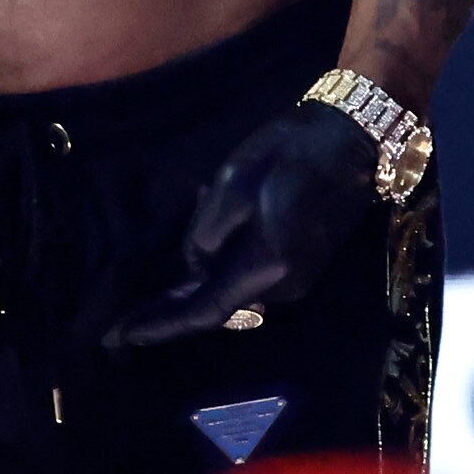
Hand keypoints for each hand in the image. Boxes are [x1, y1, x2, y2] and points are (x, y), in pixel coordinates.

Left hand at [105, 102, 379, 349]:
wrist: (354, 135)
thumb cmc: (290, 152)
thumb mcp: (233, 183)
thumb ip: (205, 235)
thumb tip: (195, 267)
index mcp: (265, 266)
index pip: (203, 312)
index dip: (160, 326)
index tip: (118, 337)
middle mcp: (284, 286)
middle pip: (218, 304)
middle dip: (177, 300)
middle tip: (132, 304)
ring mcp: (299, 278)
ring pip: (234, 289)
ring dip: (203, 274)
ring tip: (181, 245)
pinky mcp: (305, 264)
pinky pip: (252, 276)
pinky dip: (225, 265)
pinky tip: (212, 237)